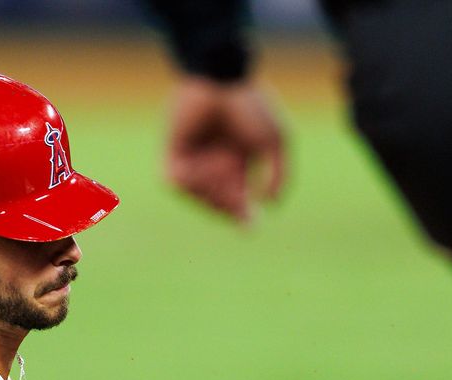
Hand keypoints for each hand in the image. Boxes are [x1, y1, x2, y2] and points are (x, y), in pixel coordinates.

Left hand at [165, 76, 285, 222]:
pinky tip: (203, 162)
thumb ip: (279, 175)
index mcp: (238, 162)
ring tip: (224, 162)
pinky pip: (177, 182)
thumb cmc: (250, 105)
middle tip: (238, 191)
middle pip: (219, 203)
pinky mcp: (172, 153)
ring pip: (199, 196)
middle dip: (230, 202)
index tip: (251, 228)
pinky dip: (193, 178)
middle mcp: (214, 164)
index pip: (239, 200)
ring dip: (214, 187)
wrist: (220, 79)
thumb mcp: (277, 141)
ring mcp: (192, 159)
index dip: (244, 217)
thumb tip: (269, 205)